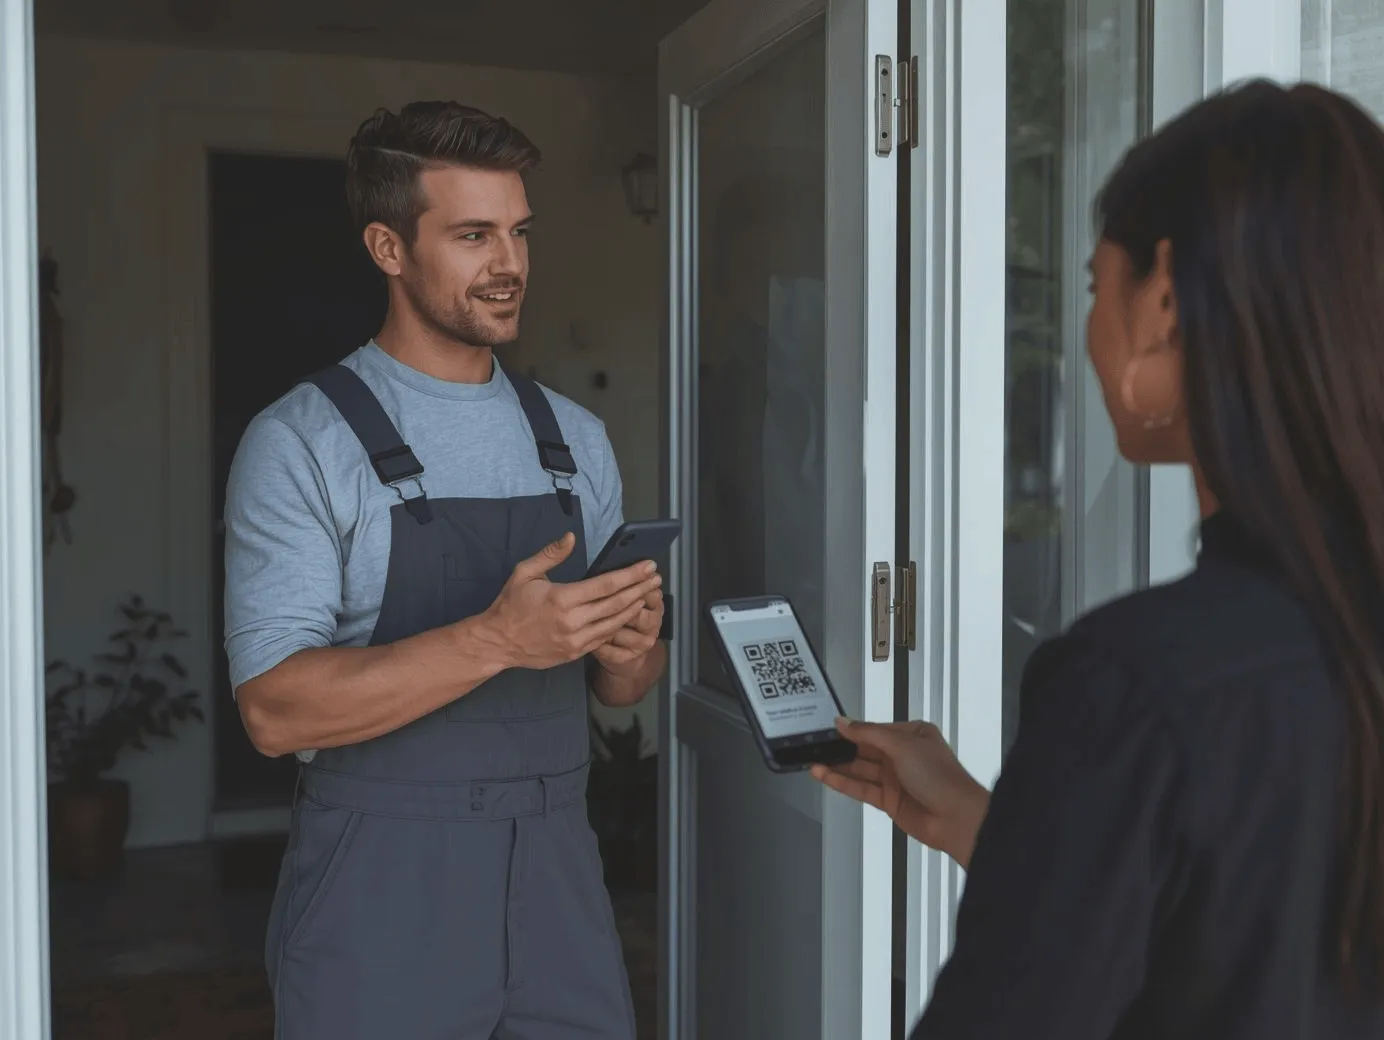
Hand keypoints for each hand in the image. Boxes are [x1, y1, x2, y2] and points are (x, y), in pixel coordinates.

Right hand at [481, 533, 661, 670]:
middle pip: (617, 604)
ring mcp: (575, 640)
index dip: (631, 574)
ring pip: (615, 623)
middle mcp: (572, 621)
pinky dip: (619, 625)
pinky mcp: (575, 653)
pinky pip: (604, 638)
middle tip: (657, 578)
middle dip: (640, 589)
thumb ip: (551, 554)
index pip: (606, 585)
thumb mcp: (525, 573)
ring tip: (649, 594)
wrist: (498, 642)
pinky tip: (629, 614)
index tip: (648, 565)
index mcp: (562, 598)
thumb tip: (571, 537)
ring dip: (634, 607)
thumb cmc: (511, 605)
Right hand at [811, 718, 990, 868]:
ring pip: (860, 770)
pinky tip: (826, 776)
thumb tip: (845, 722)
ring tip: (814, 761)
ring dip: (838, 766)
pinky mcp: (889, 801)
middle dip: (841, 748)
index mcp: (912, 735)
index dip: (851, 730)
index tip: (830, 728)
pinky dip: (842, 782)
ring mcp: (896, 779)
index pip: (874, 729)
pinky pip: (861, 788)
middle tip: (817, 745)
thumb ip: (868, 733)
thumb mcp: (901, 744)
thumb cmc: (942, 777)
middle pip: (865, 750)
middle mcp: (904, 756)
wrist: (956, 817)